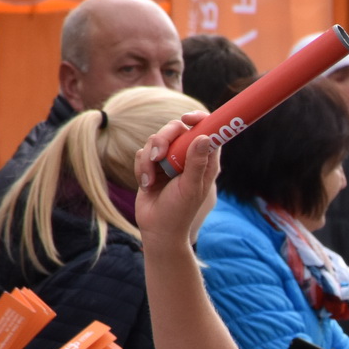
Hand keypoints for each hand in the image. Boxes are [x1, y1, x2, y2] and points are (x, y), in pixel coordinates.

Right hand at [135, 111, 219, 249]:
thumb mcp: (190, 187)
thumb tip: (204, 137)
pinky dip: (142, 168)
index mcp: (204, 161)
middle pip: (176, 129)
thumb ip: (196, 162)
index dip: (199, 120)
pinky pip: (143, 153)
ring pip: (156, 140)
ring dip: (149, 160)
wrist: (158, 229)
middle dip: (163, 139)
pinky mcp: (152, 166)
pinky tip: (147, 186)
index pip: (207, 130)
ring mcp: (169, 161)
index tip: (187, 119)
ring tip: (150, 181)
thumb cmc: (179, 211)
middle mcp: (187, 157)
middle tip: (158, 156)